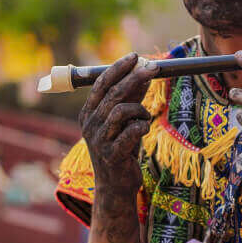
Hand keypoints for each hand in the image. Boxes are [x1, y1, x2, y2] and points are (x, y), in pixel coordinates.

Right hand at [80, 52, 156, 204]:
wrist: (116, 186)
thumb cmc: (121, 150)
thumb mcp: (125, 122)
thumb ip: (131, 99)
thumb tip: (144, 74)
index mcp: (88, 113)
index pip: (101, 83)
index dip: (118, 68)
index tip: (135, 56)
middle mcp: (89, 124)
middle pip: (113, 93)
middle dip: (135, 77)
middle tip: (153, 68)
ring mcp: (98, 140)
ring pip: (122, 111)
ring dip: (140, 110)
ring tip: (145, 117)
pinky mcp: (111, 154)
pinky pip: (132, 131)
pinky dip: (142, 126)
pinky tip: (143, 130)